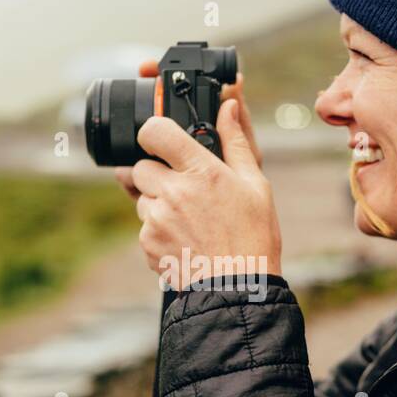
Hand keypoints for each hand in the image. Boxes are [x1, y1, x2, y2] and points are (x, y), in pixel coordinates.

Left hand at [118, 79, 281, 286]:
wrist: (238, 289)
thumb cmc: (253, 237)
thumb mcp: (255, 184)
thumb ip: (236, 142)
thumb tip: (228, 106)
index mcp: (200, 171)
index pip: (154, 132)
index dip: (154, 132)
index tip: (162, 140)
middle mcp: (172, 193)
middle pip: (140, 167)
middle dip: (156, 173)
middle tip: (184, 189)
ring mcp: (156, 220)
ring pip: (142, 199)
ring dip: (157, 204)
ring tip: (191, 221)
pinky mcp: (147, 244)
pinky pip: (144, 227)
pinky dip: (158, 231)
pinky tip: (186, 240)